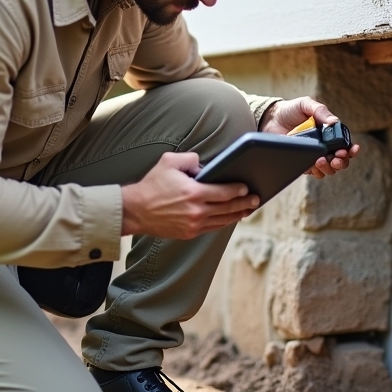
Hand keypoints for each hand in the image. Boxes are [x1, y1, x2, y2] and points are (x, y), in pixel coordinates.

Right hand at [120, 152, 258, 238]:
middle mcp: (197, 211)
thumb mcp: (169, 162)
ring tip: (247, 210)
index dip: (239, 190)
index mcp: (194, 192)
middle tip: (256, 200)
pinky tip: (229, 218)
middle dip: (245, 204)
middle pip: (228, 208)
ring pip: (223, 220)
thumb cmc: (152, 184)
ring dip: (237, 215)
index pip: (225, 192)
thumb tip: (206, 165)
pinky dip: (223, 222)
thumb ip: (191, 159)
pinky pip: (212, 228)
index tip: (247, 187)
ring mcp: (194, 224)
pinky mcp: (189, 233)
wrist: (135, 210)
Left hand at [260, 97, 361, 178]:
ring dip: (329, 167)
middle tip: (337, 158)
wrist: (270, 118)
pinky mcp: (302, 162)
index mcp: (329, 133)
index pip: (345, 144)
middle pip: (340, 160)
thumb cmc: (291, 110)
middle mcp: (324, 147)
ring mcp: (313, 156)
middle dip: (342, 161)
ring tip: (322, 160)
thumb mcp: (307, 105)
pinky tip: (314, 164)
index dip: (351, 149)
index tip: (353, 149)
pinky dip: (316, 171)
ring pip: (328, 169)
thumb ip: (321, 111)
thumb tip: (335, 123)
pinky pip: (313, 172)